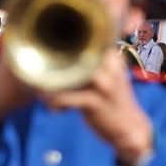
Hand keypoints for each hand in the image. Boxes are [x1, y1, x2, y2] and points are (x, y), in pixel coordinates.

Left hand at [0, 49, 152, 165]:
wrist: (129, 128)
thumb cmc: (110, 99)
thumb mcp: (103, 75)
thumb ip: (86, 63)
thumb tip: (60, 52)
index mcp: (109, 55)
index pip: (83, 38)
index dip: (59, 42)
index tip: (44, 50)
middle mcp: (108, 66)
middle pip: (71, 53)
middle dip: (50, 63)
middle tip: (36, 72)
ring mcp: (103, 84)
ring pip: (66, 75)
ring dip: (49, 84)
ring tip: (42, 91)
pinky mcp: (96, 102)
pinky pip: (66, 98)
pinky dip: (54, 102)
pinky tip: (54, 109)